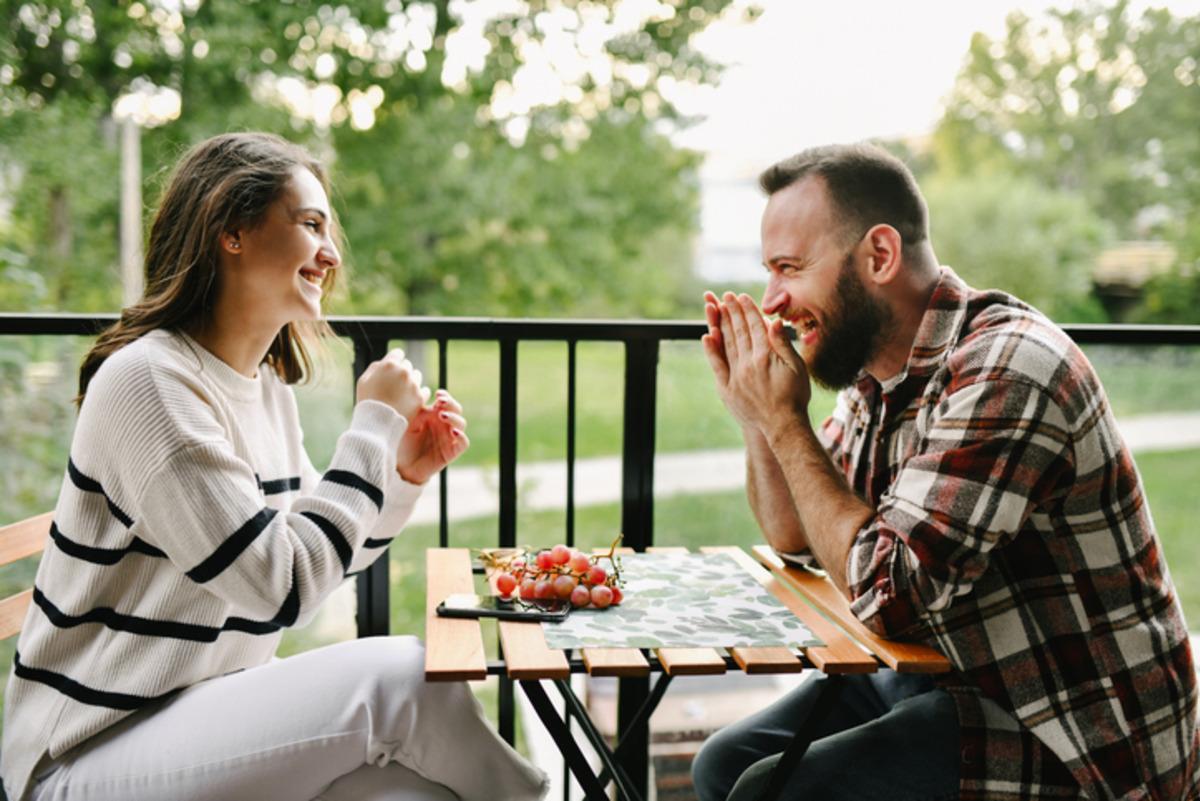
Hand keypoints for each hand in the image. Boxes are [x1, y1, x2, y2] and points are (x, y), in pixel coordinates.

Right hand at [356, 348, 429, 421]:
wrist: (376, 423)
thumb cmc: (367, 401)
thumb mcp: (363, 380)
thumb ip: (375, 367)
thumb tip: (384, 362)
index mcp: (389, 365)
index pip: (398, 354)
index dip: (394, 361)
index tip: (392, 370)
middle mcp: (403, 371)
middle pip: (407, 365)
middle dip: (402, 372)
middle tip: (395, 385)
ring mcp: (413, 384)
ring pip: (417, 376)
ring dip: (411, 381)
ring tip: (401, 393)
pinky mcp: (420, 397)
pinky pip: (425, 390)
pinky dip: (419, 393)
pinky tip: (410, 399)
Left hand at [396, 389, 469, 484]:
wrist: (401, 466)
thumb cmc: (403, 442)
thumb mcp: (409, 422)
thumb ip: (419, 408)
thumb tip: (426, 391)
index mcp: (435, 416)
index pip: (446, 402)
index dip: (445, 396)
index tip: (437, 394)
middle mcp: (444, 426)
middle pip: (457, 410)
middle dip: (451, 404)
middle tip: (441, 402)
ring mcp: (449, 438)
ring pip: (461, 424)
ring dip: (454, 417)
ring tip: (442, 415)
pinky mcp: (452, 452)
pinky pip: (464, 443)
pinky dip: (462, 436)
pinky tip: (453, 432)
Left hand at [701, 291, 811, 437]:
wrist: (783, 425)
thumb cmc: (795, 396)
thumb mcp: (797, 367)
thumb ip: (783, 344)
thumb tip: (773, 321)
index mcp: (765, 356)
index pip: (754, 327)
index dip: (747, 310)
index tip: (741, 296)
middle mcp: (748, 364)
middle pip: (738, 332)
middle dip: (732, 312)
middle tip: (725, 296)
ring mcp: (736, 376)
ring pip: (727, 344)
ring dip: (721, 324)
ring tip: (716, 308)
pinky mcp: (727, 388)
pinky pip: (717, 365)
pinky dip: (711, 350)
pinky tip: (707, 335)